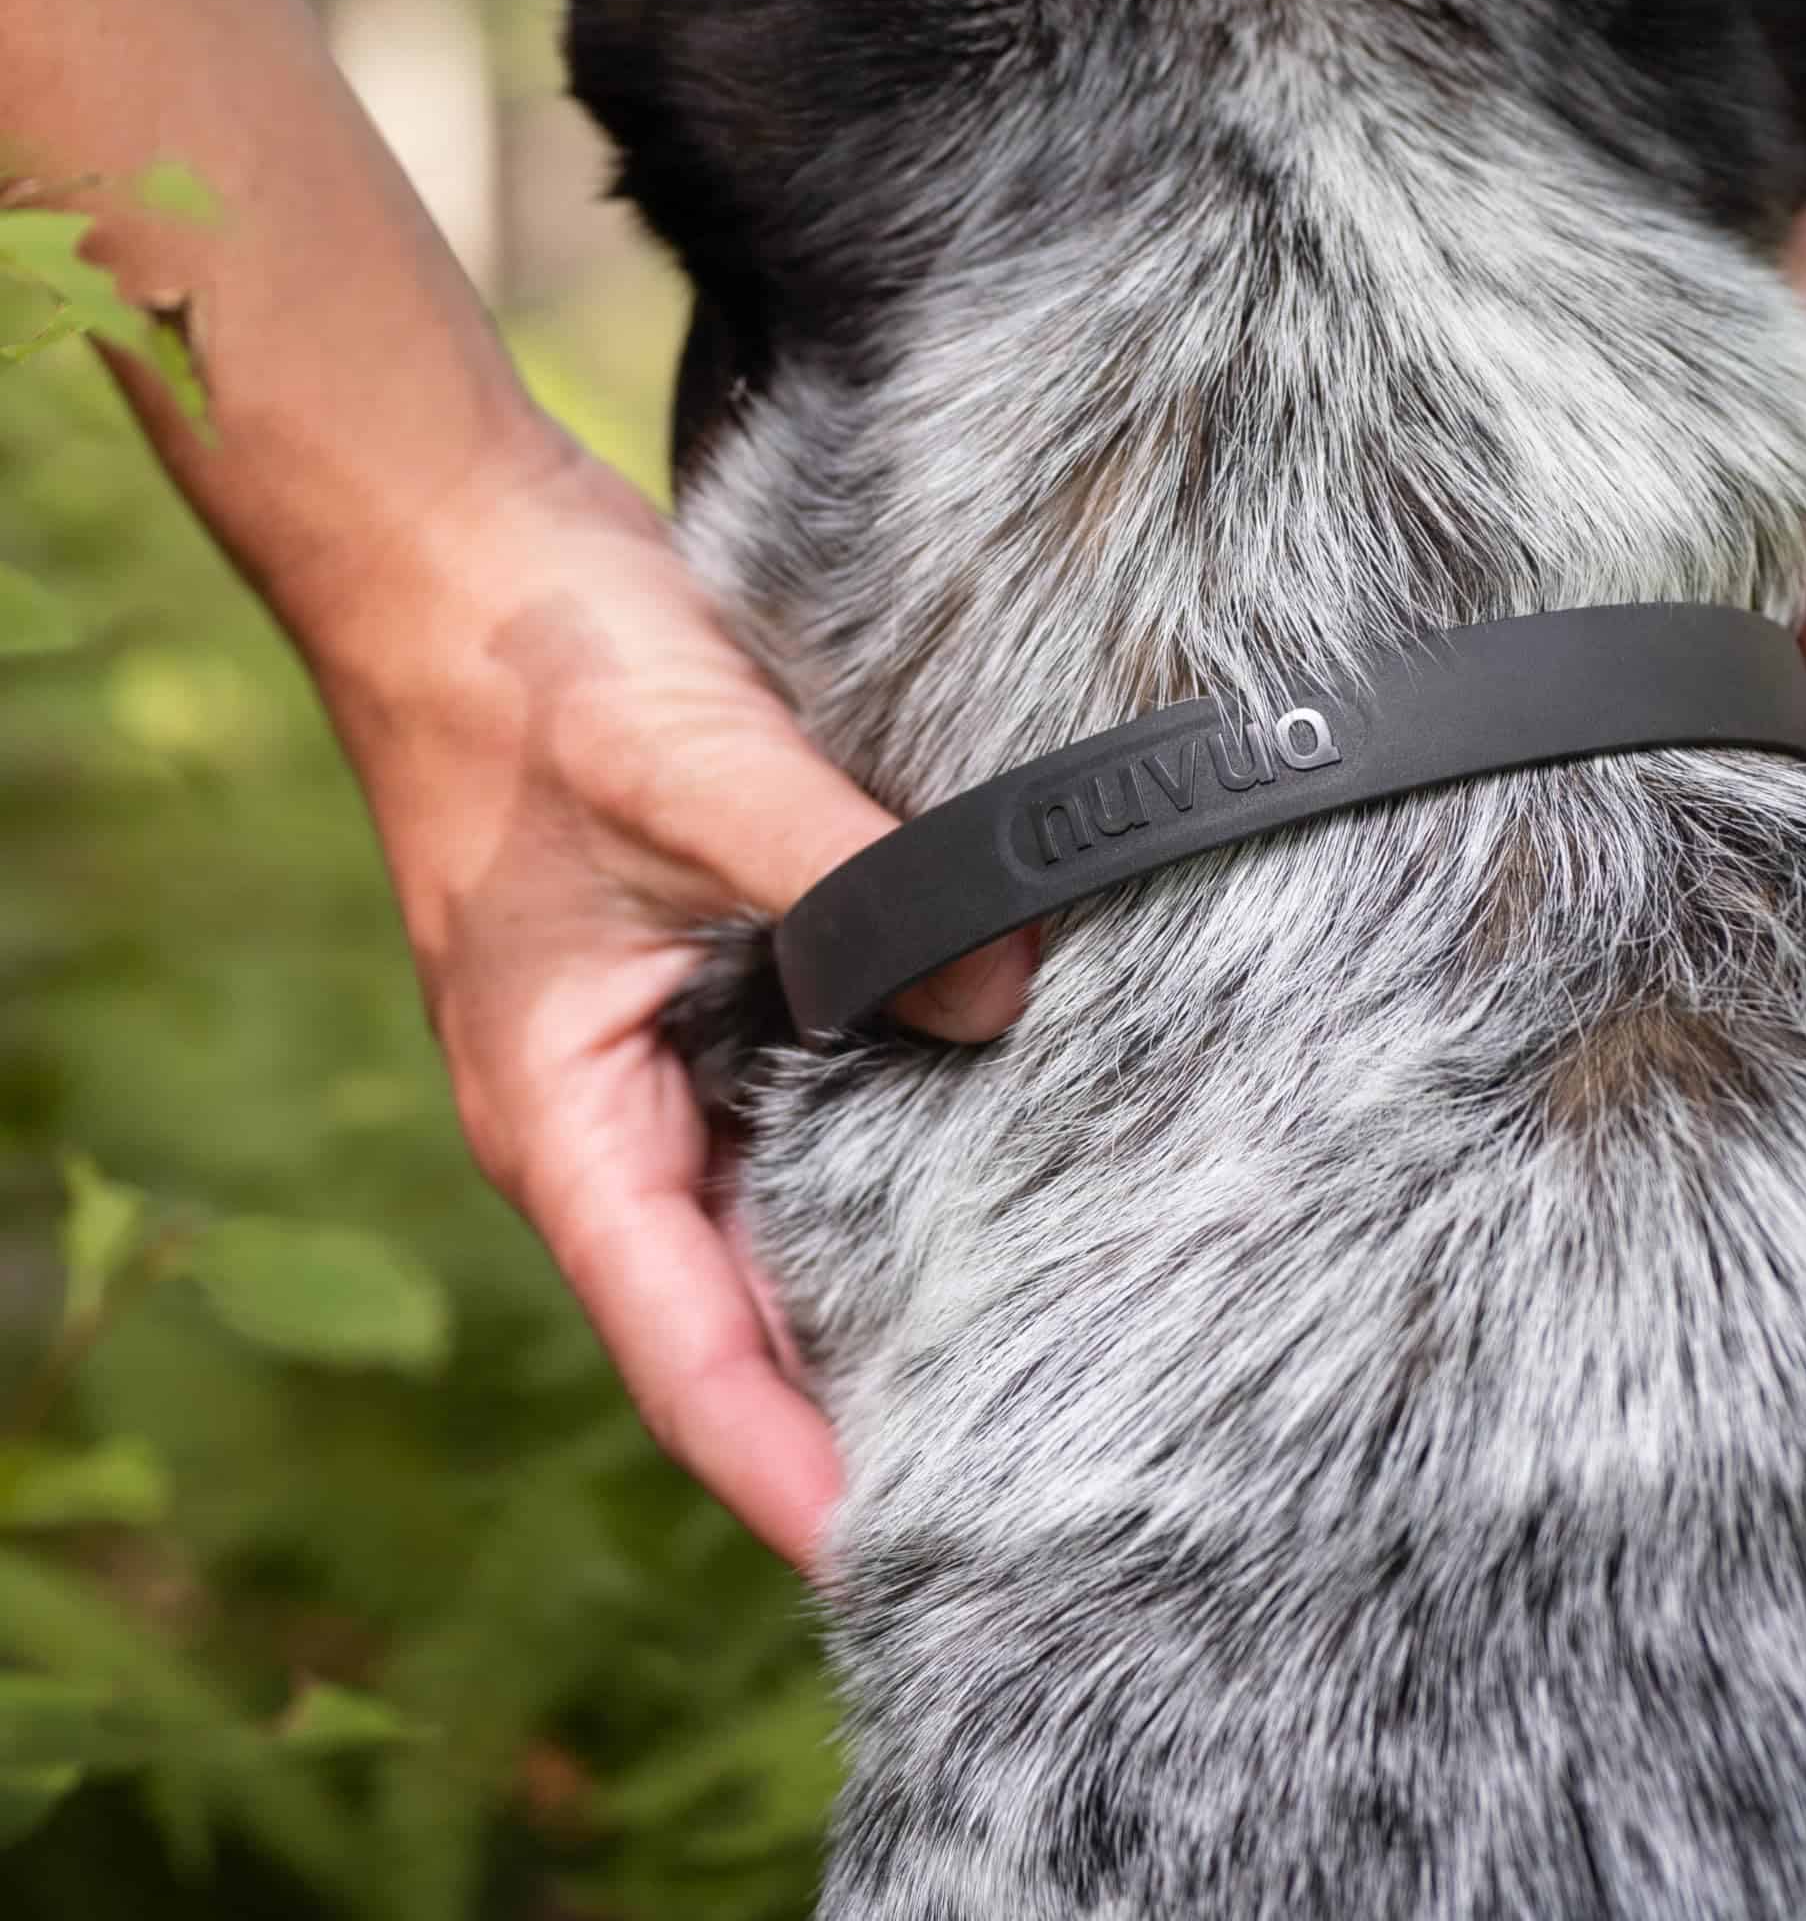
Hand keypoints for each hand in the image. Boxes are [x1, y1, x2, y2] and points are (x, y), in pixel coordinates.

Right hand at [299, 438, 1034, 1571]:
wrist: (465, 546)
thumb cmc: (534, 669)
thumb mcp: (701, 779)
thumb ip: (862, 891)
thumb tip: (1007, 997)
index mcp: (565, 1118)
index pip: (687, 1349)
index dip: (786, 1465)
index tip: (899, 1556)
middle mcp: (611, 1114)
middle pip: (742, 1311)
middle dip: (859, 1397)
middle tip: (1029, 1470)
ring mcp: (661, 1051)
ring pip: (782, 1210)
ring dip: (885, 1275)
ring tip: (1043, 1345)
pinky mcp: (713, 975)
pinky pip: (809, 1096)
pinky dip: (892, 1137)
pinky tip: (1002, 1150)